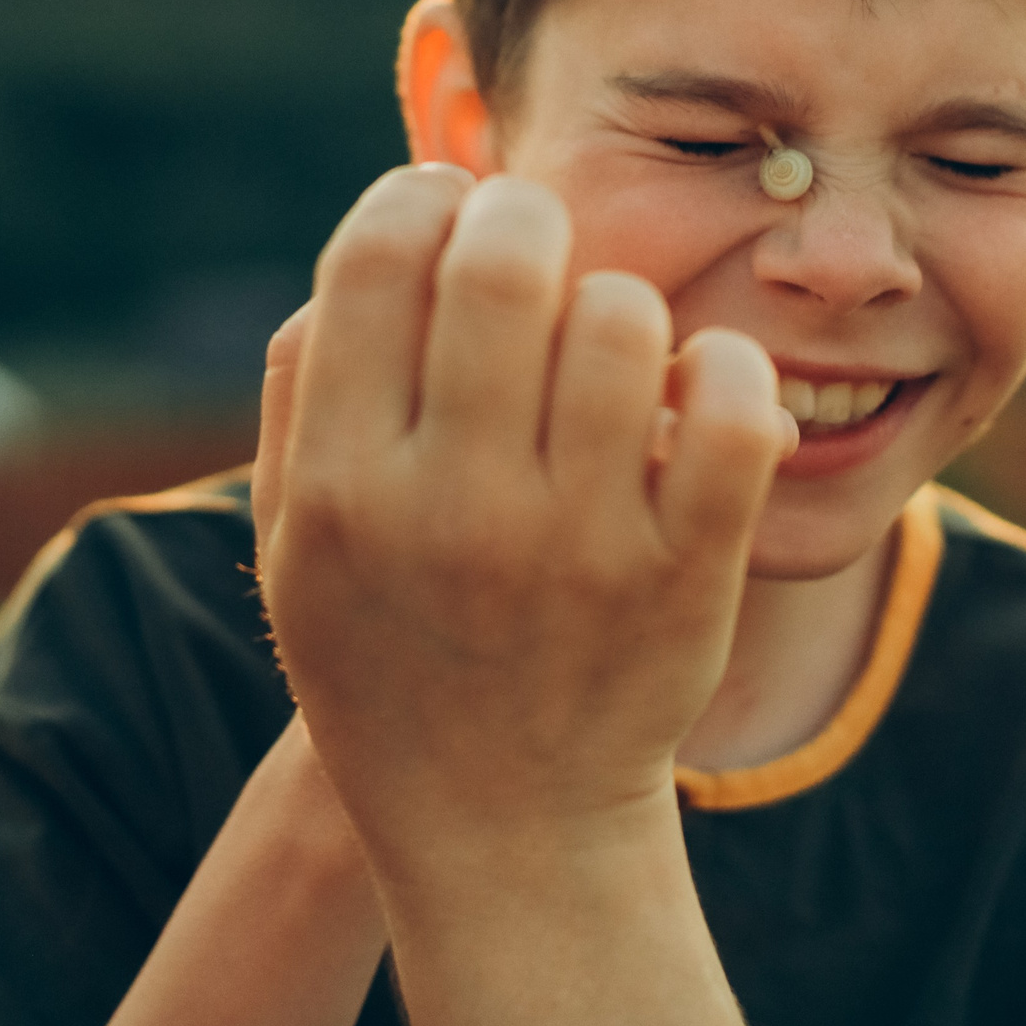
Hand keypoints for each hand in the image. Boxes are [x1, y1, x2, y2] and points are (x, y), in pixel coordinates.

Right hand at [255, 166, 792, 875]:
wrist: (505, 828)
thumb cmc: (392, 656)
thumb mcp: (293, 546)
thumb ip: (303, 389)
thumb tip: (377, 240)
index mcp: (342, 488)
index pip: (379, 259)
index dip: (420, 198)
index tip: (447, 211)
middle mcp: (453, 511)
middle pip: (505, 264)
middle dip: (525, 218)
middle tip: (536, 244)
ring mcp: (579, 546)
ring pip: (624, 318)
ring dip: (620, 303)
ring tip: (608, 346)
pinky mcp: (685, 577)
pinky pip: (732, 407)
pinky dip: (725, 370)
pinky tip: (692, 388)